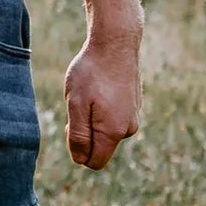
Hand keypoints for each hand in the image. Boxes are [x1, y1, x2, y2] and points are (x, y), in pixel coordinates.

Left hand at [66, 20, 141, 169]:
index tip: (72, 124)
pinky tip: (99, 88)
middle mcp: (128, 129)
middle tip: (78, 106)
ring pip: (105, 131)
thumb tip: (81, 160)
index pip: (94, 162)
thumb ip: (79, 135)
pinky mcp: (134, 105)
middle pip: (100, 147)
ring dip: (92, 119)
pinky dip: (102, 109)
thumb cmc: (91, 72)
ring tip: (89, 93)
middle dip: (85, 134)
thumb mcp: (76, 104)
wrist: (115, 43)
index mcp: (114, 132)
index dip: (77, 150)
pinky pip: (113, 118)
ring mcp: (133, 117)